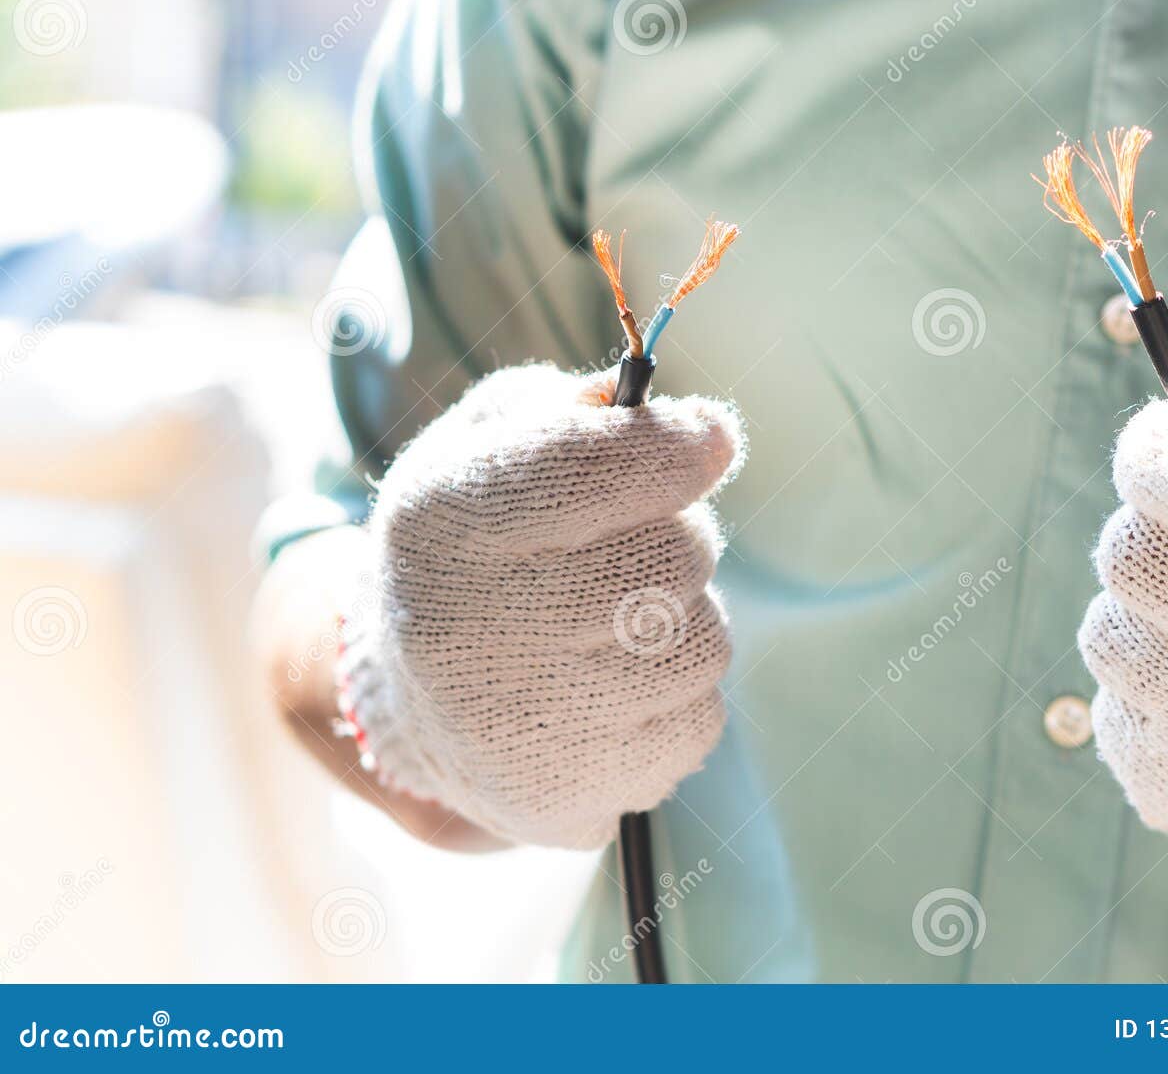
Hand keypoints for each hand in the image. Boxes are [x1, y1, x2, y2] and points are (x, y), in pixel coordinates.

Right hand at [339, 361, 743, 848]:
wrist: (413, 696)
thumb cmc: (475, 548)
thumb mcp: (489, 445)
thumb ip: (575, 410)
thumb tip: (695, 431)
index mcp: (446, 522)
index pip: (591, 467)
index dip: (674, 446)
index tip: (710, 440)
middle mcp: (472, 631)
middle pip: (674, 557)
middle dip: (680, 536)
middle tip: (637, 544)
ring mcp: (521, 730)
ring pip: (703, 645)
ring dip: (685, 621)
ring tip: (617, 623)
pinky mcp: (565, 801)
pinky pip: (700, 724)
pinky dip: (678, 697)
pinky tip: (616, 689)